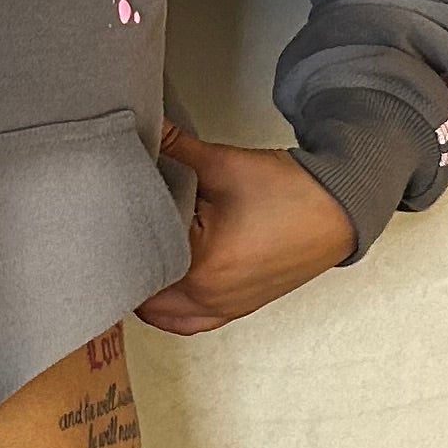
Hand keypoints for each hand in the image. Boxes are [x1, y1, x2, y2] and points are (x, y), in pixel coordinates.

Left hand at [134, 129, 354, 336]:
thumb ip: (175, 147)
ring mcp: (225, 309)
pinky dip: (171, 308)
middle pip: (143, 295)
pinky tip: (164, 282)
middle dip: (128, 267)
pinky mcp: (239, 308)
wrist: (339, 208)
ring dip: (147, 291)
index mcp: (200, 268)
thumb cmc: (290, 192)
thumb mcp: (223, 164)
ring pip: (163, 314)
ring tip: (138, 256)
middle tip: (117, 233)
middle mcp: (210, 299)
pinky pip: (190, 321)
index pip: (136, 261)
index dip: (117, 238)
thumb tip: (144, 126)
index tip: (108, 216)